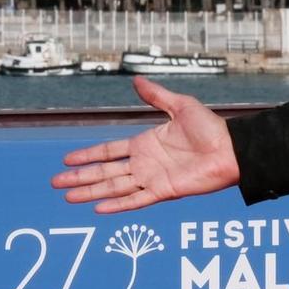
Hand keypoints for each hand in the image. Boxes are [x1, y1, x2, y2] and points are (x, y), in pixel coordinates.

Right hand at [49, 76, 239, 213]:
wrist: (233, 149)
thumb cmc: (212, 128)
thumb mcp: (181, 106)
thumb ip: (157, 96)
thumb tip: (137, 80)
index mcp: (146, 144)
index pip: (110, 151)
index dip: (88, 155)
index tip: (67, 159)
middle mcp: (146, 163)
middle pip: (105, 171)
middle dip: (80, 177)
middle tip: (55, 182)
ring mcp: (153, 178)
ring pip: (115, 187)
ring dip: (91, 192)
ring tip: (68, 197)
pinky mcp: (165, 191)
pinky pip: (137, 200)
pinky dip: (118, 205)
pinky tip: (98, 209)